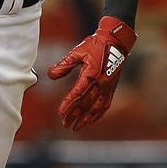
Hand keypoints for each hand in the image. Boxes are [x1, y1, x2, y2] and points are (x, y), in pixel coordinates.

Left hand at [47, 16, 136, 130]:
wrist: (116, 41)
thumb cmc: (95, 44)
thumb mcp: (77, 52)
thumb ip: (64, 65)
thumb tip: (50, 75)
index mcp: (91, 74)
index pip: (78, 93)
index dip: (68, 104)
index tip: (61, 113)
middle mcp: (101, 83)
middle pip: (86, 104)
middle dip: (75, 115)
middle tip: (65, 124)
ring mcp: (108, 87)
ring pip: (97, 107)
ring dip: (86, 119)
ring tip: (77, 127)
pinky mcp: (112, 87)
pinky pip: (105, 104)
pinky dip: (98, 114)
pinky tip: (92, 119)